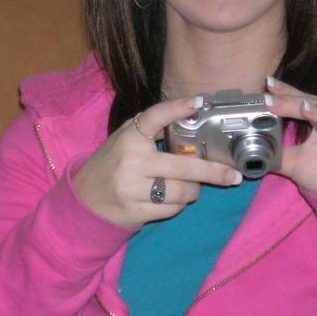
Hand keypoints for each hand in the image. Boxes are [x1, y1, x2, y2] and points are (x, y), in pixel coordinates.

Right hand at [72, 96, 241, 228]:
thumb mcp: (125, 139)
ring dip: (193, 190)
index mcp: (129, 138)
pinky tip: (172, 198)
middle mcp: (131, 162)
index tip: (198, 103)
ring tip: (190, 186)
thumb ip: (151, 129)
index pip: (154, 118)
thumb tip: (192, 114)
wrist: (84, 200)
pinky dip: (179, 204)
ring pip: (183, 191)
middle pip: (184, 166)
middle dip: (213, 172)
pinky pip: (173, 208)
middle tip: (232, 175)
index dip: (176, 109)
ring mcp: (133, 189)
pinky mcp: (136, 212)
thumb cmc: (112, 164)